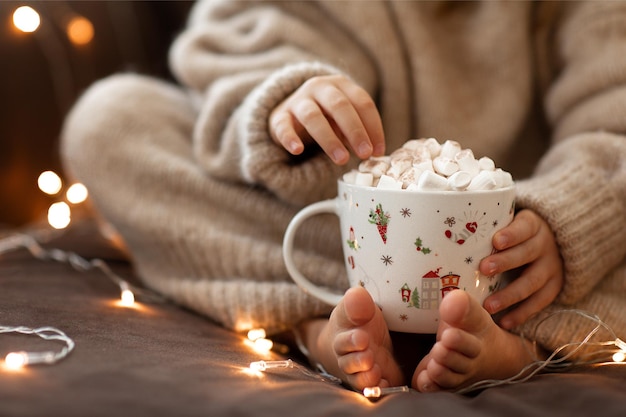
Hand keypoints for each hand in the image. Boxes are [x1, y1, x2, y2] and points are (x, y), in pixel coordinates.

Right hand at [269, 74, 384, 164]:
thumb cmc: (325, 117)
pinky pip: (283, 126)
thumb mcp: (343, 119)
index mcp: (341, 85)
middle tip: (365, 154)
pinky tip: (297, 150)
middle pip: (339, 106)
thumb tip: (373, 152)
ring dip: (329, 139)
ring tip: (342, 160)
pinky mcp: (280, 116)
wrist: (289, 112)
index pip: (362, 102)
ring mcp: (298, 100)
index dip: (373, 127)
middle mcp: (319, 87)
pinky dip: (290, 138)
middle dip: (355, 131)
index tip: (378, 151)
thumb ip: (357, 131)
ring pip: (312, 116)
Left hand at [480, 209, 563, 329]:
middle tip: (483, 269)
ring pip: (533, 282)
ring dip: (510, 295)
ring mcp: (551, 267)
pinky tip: (505, 323)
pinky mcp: (554, 287)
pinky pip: (539, 302)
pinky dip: (522, 313)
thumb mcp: (509, 223)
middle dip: (505, 262)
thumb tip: (448, 233)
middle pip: (527, 253)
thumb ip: (488, 227)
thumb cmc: (516, 234)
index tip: (495, 241)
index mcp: (532, 225)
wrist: (553, 243)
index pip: (524, 227)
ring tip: (489, 306)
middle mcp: (545, 245)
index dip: (512, 234)